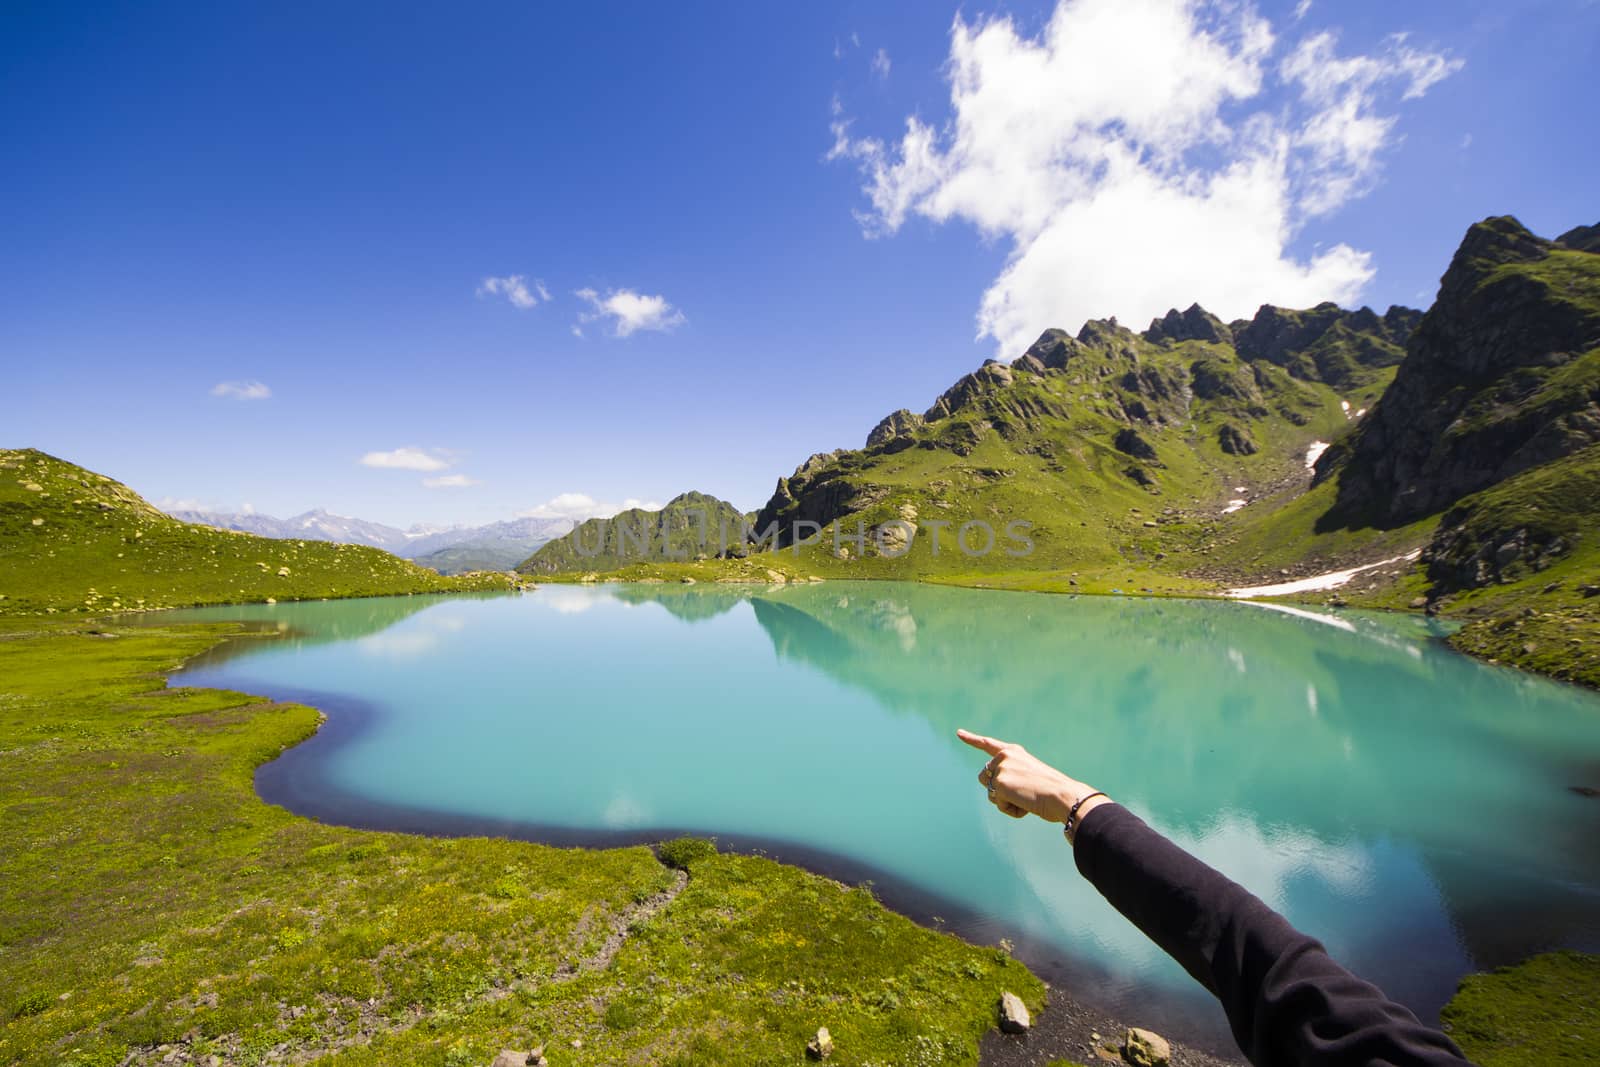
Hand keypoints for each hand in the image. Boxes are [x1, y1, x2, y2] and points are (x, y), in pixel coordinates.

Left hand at [957, 729, 1108, 832]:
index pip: (988, 744)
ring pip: (991, 793)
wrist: (1062, 795)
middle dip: (999, 791)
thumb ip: (1011, 777)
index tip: (959, 733)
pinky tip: (1025, 804)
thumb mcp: (1029, 777)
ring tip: (1027, 797)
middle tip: (1025, 792)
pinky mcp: (999, 783)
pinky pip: (999, 804)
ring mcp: (1001, 768)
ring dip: (1006, 801)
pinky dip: (1011, 810)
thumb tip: (993, 789)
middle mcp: (1004, 756)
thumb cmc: (1051, 791)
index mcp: (1014, 752)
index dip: (972, 739)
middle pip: (985, 779)